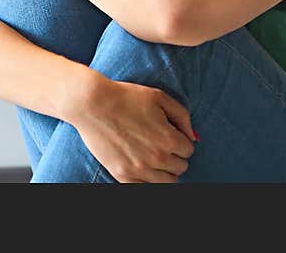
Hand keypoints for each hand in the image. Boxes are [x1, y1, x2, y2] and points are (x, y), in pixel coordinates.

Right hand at [71, 77, 196, 182]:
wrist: (91, 103)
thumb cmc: (125, 96)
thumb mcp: (159, 97)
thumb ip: (182, 116)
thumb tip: (194, 137)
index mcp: (169, 139)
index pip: (189, 150)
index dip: (179, 140)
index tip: (167, 132)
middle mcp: (157, 158)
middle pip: (181, 167)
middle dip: (174, 155)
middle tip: (159, 143)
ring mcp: (139, 169)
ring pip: (168, 182)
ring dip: (164, 170)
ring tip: (152, 155)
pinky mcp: (122, 175)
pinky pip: (145, 187)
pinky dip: (148, 179)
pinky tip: (142, 165)